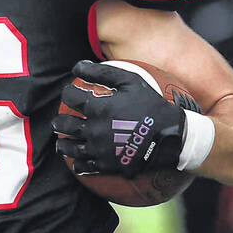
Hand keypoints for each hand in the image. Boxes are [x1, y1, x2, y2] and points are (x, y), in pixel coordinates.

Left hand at [51, 60, 185, 177]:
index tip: (70, 94)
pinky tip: (76, 162)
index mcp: (97, 108)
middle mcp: (94, 129)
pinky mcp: (106, 165)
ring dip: (63, 145)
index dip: (68, 93)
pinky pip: (84, 166)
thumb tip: (78, 66)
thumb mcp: (131, 82)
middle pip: (64, 125)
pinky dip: (77, 164)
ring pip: (70, 148)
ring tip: (62, 143)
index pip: (71, 97)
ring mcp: (99, 149)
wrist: (173, 137)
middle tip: (59, 122)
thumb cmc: (152, 105)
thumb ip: (103, 72)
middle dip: (59, 122)